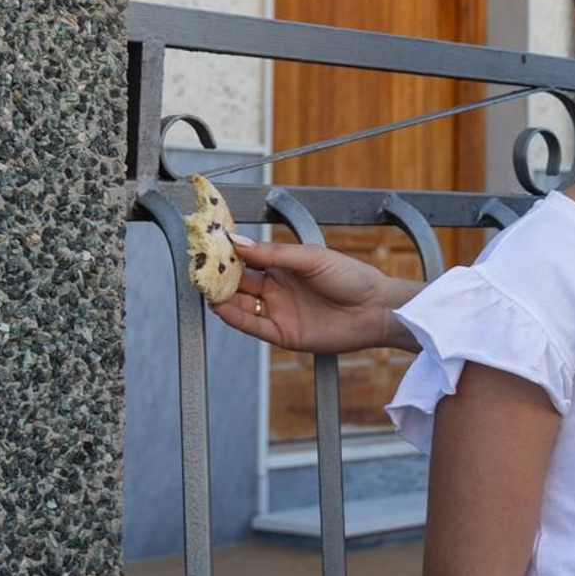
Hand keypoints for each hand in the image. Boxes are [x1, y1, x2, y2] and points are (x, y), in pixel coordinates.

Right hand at [211, 236, 425, 353]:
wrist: (376, 309)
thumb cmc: (351, 277)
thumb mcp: (312, 259)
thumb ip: (275, 253)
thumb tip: (238, 242)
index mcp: (285, 265)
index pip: (249, 257)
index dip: (229, 251)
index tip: (207, 243)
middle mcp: (278, 287)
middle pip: (241, 280)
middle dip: (220, 274)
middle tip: (198, 266)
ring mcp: (279, 310)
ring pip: (242, 302)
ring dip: (222, 295)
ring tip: (204, 286)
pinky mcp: (283, 333)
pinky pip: (253, 325)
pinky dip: (235, 317)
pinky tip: (220, 307)